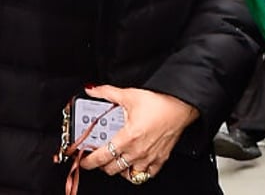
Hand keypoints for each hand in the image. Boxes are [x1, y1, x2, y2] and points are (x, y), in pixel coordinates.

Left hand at [79, 85, 198, 182]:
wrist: (182, 106)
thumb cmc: (159, 101)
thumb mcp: (128, 94)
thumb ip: (106, 93)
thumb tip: (92, 90)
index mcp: (127, 137)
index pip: (102, 156)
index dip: (89, 161)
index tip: (83, 161)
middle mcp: (138, 151)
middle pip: (113, 168)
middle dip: (101, 165)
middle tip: (96, 157)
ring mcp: (150, 157)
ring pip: (129, 174)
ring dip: (118, 169)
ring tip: (113, 160)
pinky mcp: (161, 159)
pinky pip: (147, 174)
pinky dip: (137, 172)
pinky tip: (132, 165)